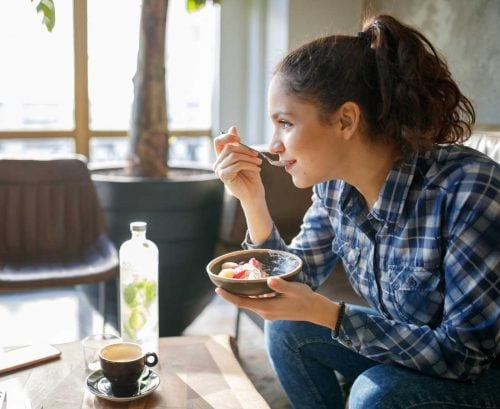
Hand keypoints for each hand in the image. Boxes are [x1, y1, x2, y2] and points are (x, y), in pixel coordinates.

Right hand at [213, 126, 264, 202]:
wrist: (253, 193)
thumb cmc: (250, 176)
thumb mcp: (246, 157)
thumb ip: (238, 145)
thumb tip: (232, 128)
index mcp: (222, 157)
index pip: (218, 141)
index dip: (228, 137)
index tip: (239, 140)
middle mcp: (218, 163)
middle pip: (229, 148)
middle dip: (245, 150)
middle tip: (257, 155)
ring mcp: (219, 170)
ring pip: (234, 155)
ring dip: (249, 158)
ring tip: (258, 163)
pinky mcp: (224, 176)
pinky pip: (237, 164)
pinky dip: (249, 165)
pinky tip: (257, 169)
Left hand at [215, 277, 339, 328]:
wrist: (315, 310)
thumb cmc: (305, 298)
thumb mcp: (294, 289)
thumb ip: (281, 285)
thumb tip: (269, 280)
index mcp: (267, 308)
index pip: (242, 302)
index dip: (229, 296)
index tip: (217, 289)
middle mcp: (264, 312)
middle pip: (243, 303)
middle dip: (231, 294)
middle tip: (221, 281)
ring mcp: (268, 313)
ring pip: (249, 303)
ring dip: (240, 294)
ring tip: (231, 282)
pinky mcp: (271, 311)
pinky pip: (256, 303)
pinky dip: (249, 295)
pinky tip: (248, 286)